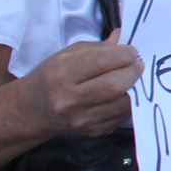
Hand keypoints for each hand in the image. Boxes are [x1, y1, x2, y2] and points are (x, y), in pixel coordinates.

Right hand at [22, 32, 141, 135]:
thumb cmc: (52, 77)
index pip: (101, 62)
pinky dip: (128, 103)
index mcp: (61, 74)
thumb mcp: (67, 55)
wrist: (33, 110)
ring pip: (122, 103)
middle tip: (137, 64)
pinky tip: (123, 93)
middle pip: (114, 85)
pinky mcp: (92, 131)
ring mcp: (81, 119)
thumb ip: (98, 48)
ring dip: (134, 88)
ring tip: (131, 78)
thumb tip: (122, 39)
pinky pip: (121, 116)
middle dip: (133, 71)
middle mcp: (69, 100)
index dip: (124, 54)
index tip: (132, 51)